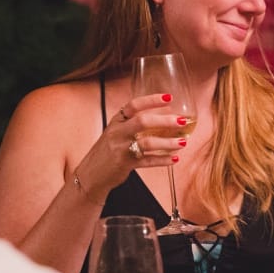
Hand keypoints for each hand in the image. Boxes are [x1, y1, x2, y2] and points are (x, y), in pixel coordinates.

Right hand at [73, 91, 188, 200]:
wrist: (91, 174)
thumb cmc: (107, 152)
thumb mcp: (115, 133)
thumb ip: (132, 125)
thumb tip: (163, 119)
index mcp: (117, 121)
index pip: (134, 105)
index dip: (152, 100)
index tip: (169, 97)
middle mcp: (118, 133)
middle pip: (143, 122)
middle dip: (165, 121)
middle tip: (181, 121)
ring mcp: (121, 149)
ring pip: (148, 143)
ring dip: (168, 142)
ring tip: (183, 142)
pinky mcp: (125, 164)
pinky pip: (148, 161)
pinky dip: (162, 160)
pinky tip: (174, 159)